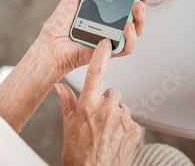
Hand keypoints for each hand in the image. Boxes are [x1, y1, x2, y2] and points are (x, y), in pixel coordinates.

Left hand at [38, 0, 152, 74]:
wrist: (49, 48)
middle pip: (134, 15)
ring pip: (136, 31)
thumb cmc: (57, 28)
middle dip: (143, 0)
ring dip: (140, 18)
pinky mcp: (109, 52)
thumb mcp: (70, 1)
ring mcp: (111, 39)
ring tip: (137, 6)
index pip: (125, 2)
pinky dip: (130, 38)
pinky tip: (126, 27)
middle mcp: (110, 26)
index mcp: (103, 13)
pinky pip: (126, 48)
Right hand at [55, 39, 141, 165]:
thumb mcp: (67, 125)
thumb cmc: (78, 153)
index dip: (101, 54)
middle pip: (111, 91)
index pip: (96, 72)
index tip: (105, 43)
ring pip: (121, 106)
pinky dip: (124, 126)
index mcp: (88, 105)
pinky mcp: (135, 129)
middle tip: (98, 118)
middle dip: (105, 101)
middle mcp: (107, 108)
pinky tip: (115, 137)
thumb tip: (59, 86)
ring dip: (115, 114)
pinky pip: (130, 120)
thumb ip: (66, 102)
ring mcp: (123, 118)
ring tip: (106, 131)